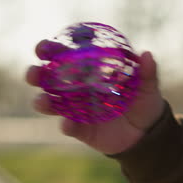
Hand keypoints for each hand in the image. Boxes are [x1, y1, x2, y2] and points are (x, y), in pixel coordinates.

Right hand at [26, 40, 164, 154]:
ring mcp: (76, 110)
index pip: (65, 57)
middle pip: (48, 79)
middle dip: (36, 74)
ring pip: (52, 104)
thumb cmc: (144, 103)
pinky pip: (69, 127)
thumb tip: (146, 54)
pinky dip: (66, 125)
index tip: (43, 48)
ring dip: (43, 102)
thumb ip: (147, 72)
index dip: (51, 50)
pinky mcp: (81, 129)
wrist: (147, 134)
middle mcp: (77, 89)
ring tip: (43, 101)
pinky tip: (67, 124)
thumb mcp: (148, 87)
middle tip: (33, 73)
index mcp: (90, 72)